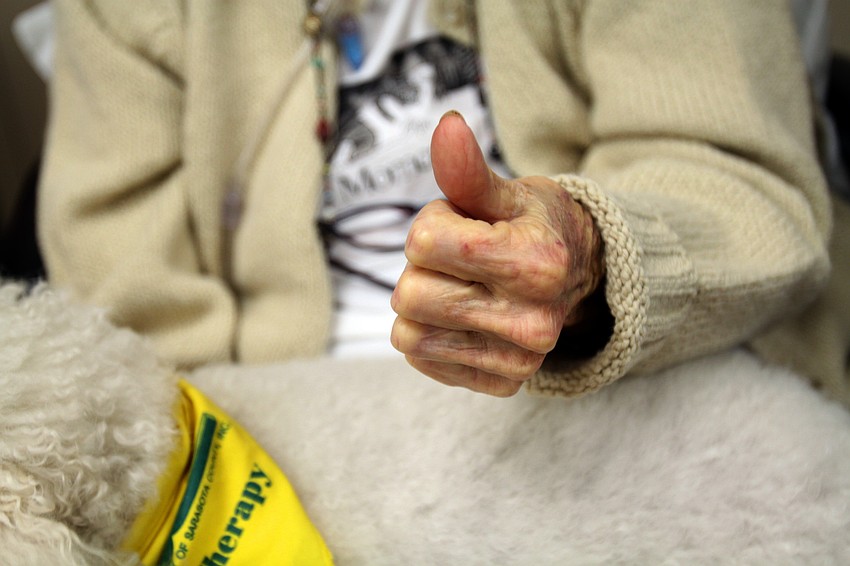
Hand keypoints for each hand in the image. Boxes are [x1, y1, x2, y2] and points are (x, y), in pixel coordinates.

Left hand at [390, 111, 604, 396]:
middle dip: (424, 269)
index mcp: (536, 263)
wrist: (579, 279)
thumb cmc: (535, 227)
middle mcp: (533, 322)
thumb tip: (446, 125)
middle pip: (409, 295)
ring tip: (463, 288)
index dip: (432, 226)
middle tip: (463, 262)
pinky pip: (423, 361)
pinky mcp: (501, 383)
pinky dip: (432, 336)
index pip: (421, 243)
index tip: (465, 226)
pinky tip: (466, 318)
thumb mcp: (507, 193)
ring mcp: (518, 360)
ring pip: (408, 335)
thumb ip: (468, 169)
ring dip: (423, 306)